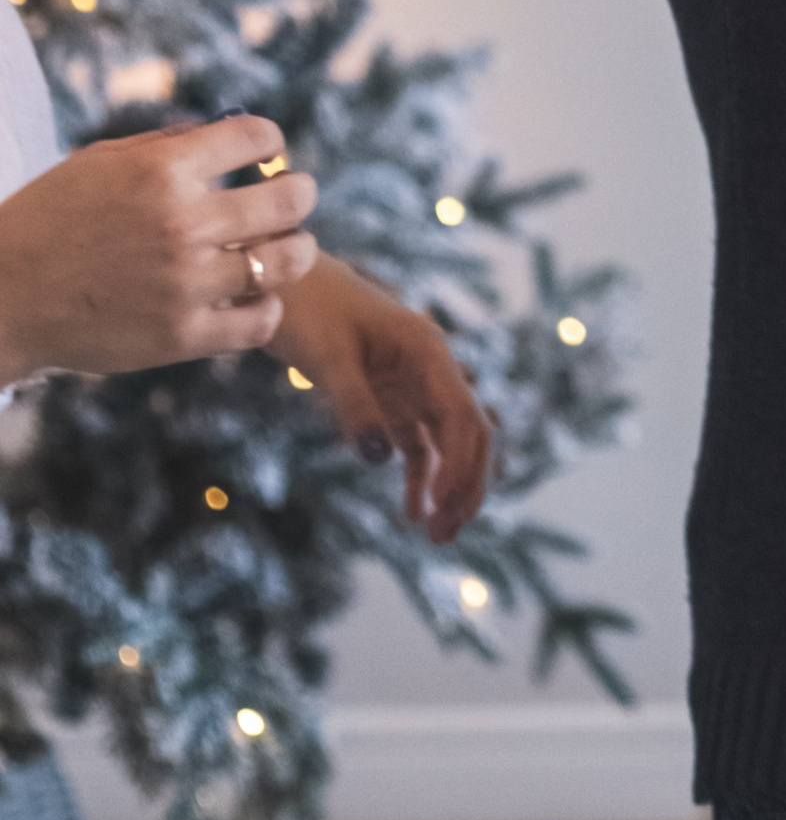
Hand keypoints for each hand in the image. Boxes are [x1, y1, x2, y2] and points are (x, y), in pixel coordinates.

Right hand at [0, 113, 316, 380]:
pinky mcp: (180, 337)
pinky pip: (257, 322)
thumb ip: (168, 144)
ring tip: (287, 247)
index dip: (267, 140)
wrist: (5, 296)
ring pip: (284, 261)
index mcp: (164, 171)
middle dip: (299, 192)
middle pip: (287, 200)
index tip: (265, 150)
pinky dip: (265, 307)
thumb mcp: (102, 161)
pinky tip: (253, 297)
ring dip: (296, 250)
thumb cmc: (51, 220)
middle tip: (293, 197)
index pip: (255, 137)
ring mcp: (185, 283)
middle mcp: (182, 223)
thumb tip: (227, 131)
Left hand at [270, 255, 494, 544]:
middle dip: (466, 483)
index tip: (442, 509)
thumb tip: (380, 459)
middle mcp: (430, 367)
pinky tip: (412, 512)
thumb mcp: (327, 357)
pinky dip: (420, 476)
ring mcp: (413, 383)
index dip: (461, 465)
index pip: (462, 414)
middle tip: (446, 535)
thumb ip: (354, 405)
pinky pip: (418, 442)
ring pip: (449, 441)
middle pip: (469, 431)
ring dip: (448, 485)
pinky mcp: (391, 396)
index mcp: (427, 350)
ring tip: (436, 536)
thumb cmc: (306, 310)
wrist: (281, 283)